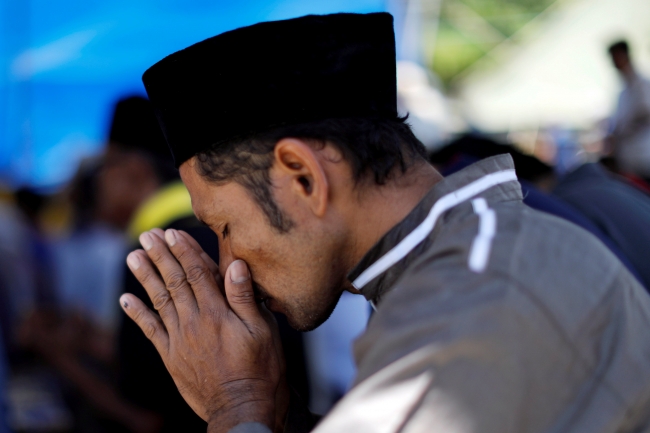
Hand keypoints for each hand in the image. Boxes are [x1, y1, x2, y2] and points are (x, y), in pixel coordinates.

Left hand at [120, 229, 287, 432]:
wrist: (241, 407)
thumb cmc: (260, 368)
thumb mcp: (262, 330)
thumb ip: (245, 297)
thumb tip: (235, 265)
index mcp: (218, 312)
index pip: (197, 273)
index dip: (184, 251)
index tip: (172, 233)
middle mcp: (194, 321)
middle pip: (174, 281)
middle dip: (160, 256)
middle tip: (147, 235)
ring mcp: (180, 339)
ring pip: (159, 301)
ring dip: (145, 277)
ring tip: (132, 256)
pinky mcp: (171, 356)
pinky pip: (150, 330)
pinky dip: (137, 313)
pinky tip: (126, 299)